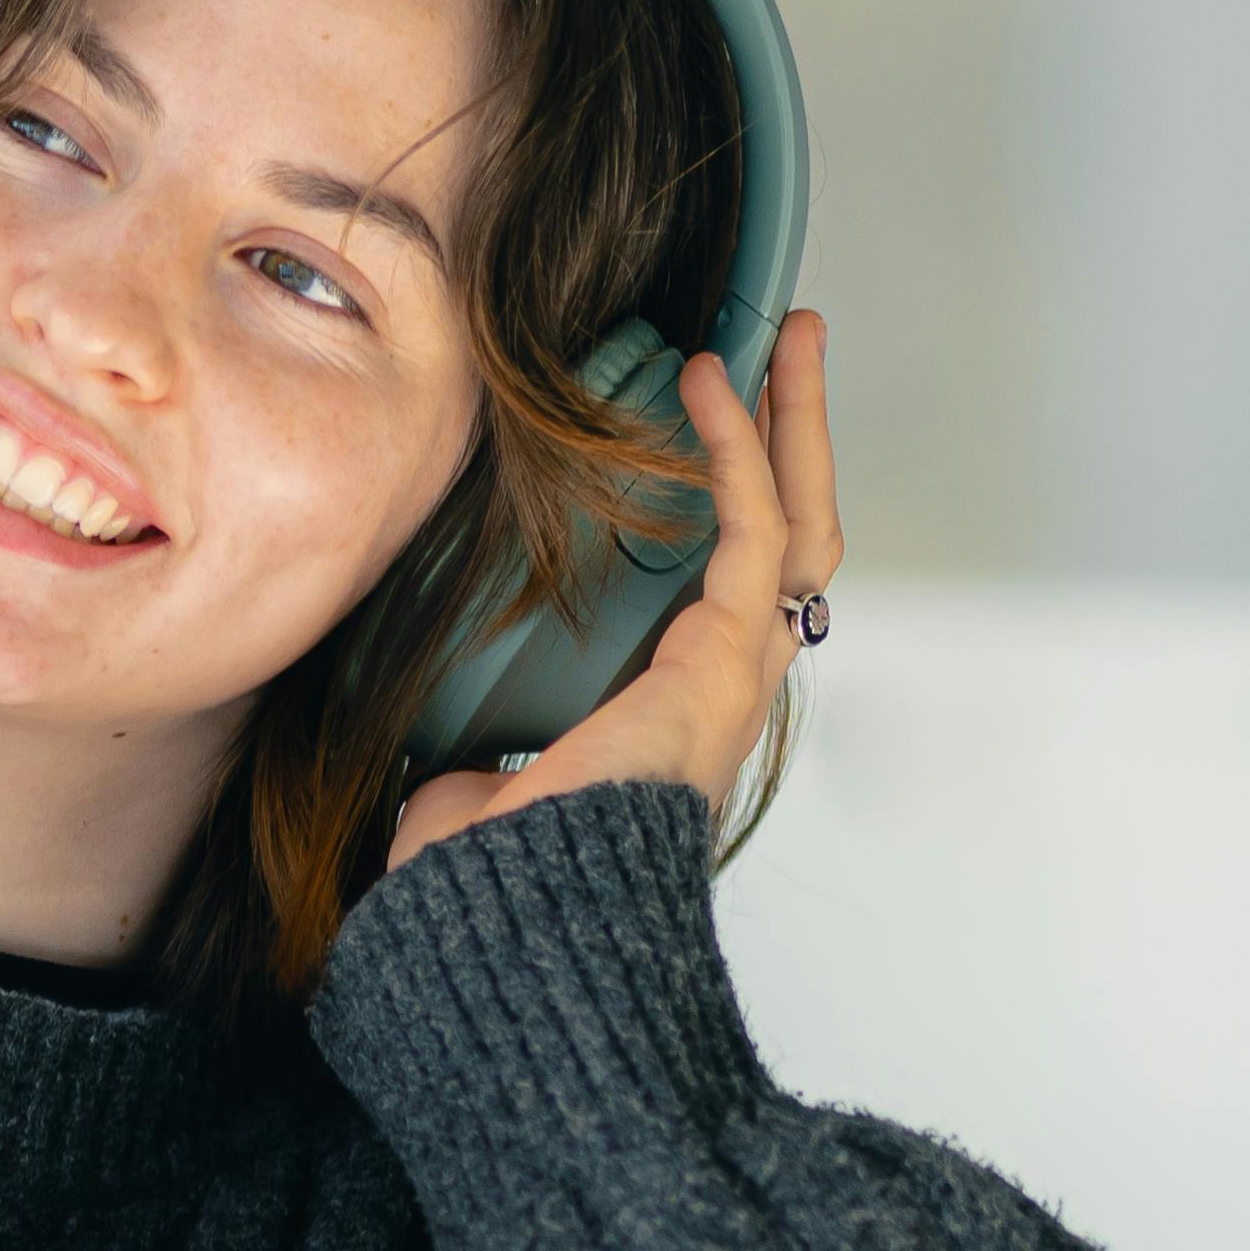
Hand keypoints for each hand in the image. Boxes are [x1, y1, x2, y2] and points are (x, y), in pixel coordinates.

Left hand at [386, 312, 838, 872]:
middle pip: (796, 539)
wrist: (518, 914)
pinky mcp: (722, 656)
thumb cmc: (500, 882)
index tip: (712, 426)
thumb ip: (482, 771)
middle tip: (788, 350)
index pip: (736, 586)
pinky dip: (738, 447)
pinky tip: (714, 383)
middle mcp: (725, 689)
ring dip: (797, 420)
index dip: (737, 498)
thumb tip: (449, 777)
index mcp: (676, 714)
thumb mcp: (479, 800)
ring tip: (787, 336)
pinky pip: (753, 529)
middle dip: (797, 437)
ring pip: (800, 520)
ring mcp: (736, 673)